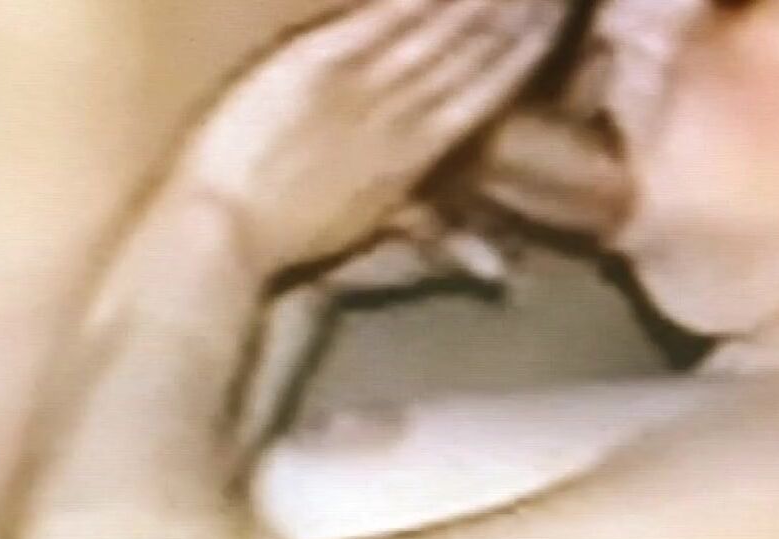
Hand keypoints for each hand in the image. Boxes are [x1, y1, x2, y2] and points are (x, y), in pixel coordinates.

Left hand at [175, 0, 566, 273]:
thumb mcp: (368, 236)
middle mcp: (400, 117)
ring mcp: (358, 86)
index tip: (555, 17)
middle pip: (472, 55)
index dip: (522, 55)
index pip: (484, 97)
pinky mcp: (314, 64)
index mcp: (414, 159)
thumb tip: (499, 273)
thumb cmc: (285, 240)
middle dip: (516, 12)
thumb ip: (435, 235)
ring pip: (438, 31)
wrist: (223, 233)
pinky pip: (381, 19)